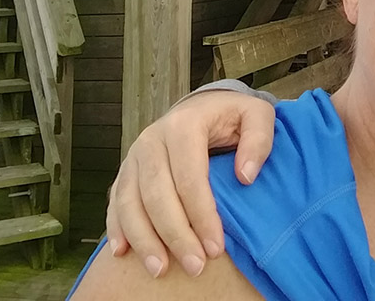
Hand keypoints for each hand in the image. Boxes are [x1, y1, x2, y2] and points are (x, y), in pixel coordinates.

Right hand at [105, 89, 275, 277]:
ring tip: (160, 269)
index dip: (202, 215)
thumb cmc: (231, 116)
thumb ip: (259, 139)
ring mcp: (134, 155)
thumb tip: (246, 176)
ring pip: (130, 201)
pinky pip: (115, 201)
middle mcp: (152, 139)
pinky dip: (116, 228)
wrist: (201, 106)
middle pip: (157, 194)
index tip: (216, 247)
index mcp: (184, 124)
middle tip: (195, 266)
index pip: (190, 178)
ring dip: (143, 239)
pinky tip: (122, 253)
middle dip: (175, 235)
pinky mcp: (126, 170)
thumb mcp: (256, 115)